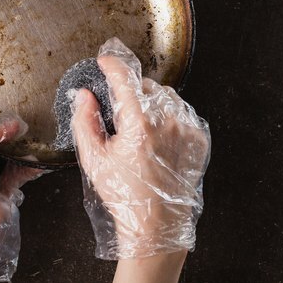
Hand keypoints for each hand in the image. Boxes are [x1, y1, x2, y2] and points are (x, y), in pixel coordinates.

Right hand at [71, 38, 210, 259]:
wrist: (157, 223)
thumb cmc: (124, 194)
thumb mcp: (93, 159)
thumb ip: (84, 121)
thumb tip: (84, 95)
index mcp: (140, 123)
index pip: (125, 78)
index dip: (112, 64)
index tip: (105, 59)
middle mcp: (168, 120)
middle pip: (146, 85)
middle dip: (131, 91)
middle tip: (120, 112)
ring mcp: (187, 128)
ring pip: (167, 95)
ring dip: (151, 100)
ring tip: (140, 124)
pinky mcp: (198, 138)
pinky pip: (182, 111)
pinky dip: (169, 114)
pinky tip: (157, 133)